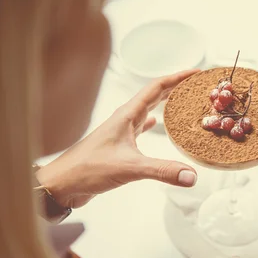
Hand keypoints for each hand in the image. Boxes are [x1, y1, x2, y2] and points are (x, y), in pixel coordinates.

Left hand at [36, 69, 199, 208]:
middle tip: (195, 85)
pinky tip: (156, 124)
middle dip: (175, 87)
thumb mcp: (130, 168)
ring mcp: (120, 132)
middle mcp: (124, 119)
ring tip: (181, 101)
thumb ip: (162, 171)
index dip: (177, 78)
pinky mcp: (118, 146)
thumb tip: (192, 175)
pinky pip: (139, 128)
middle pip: (154, 95)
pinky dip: (151, 124)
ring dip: (164, 103)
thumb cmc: (87, 169)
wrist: (61, 184)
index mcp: (126, 115)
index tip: (196, 72)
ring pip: (147, 110)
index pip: (156, 87)